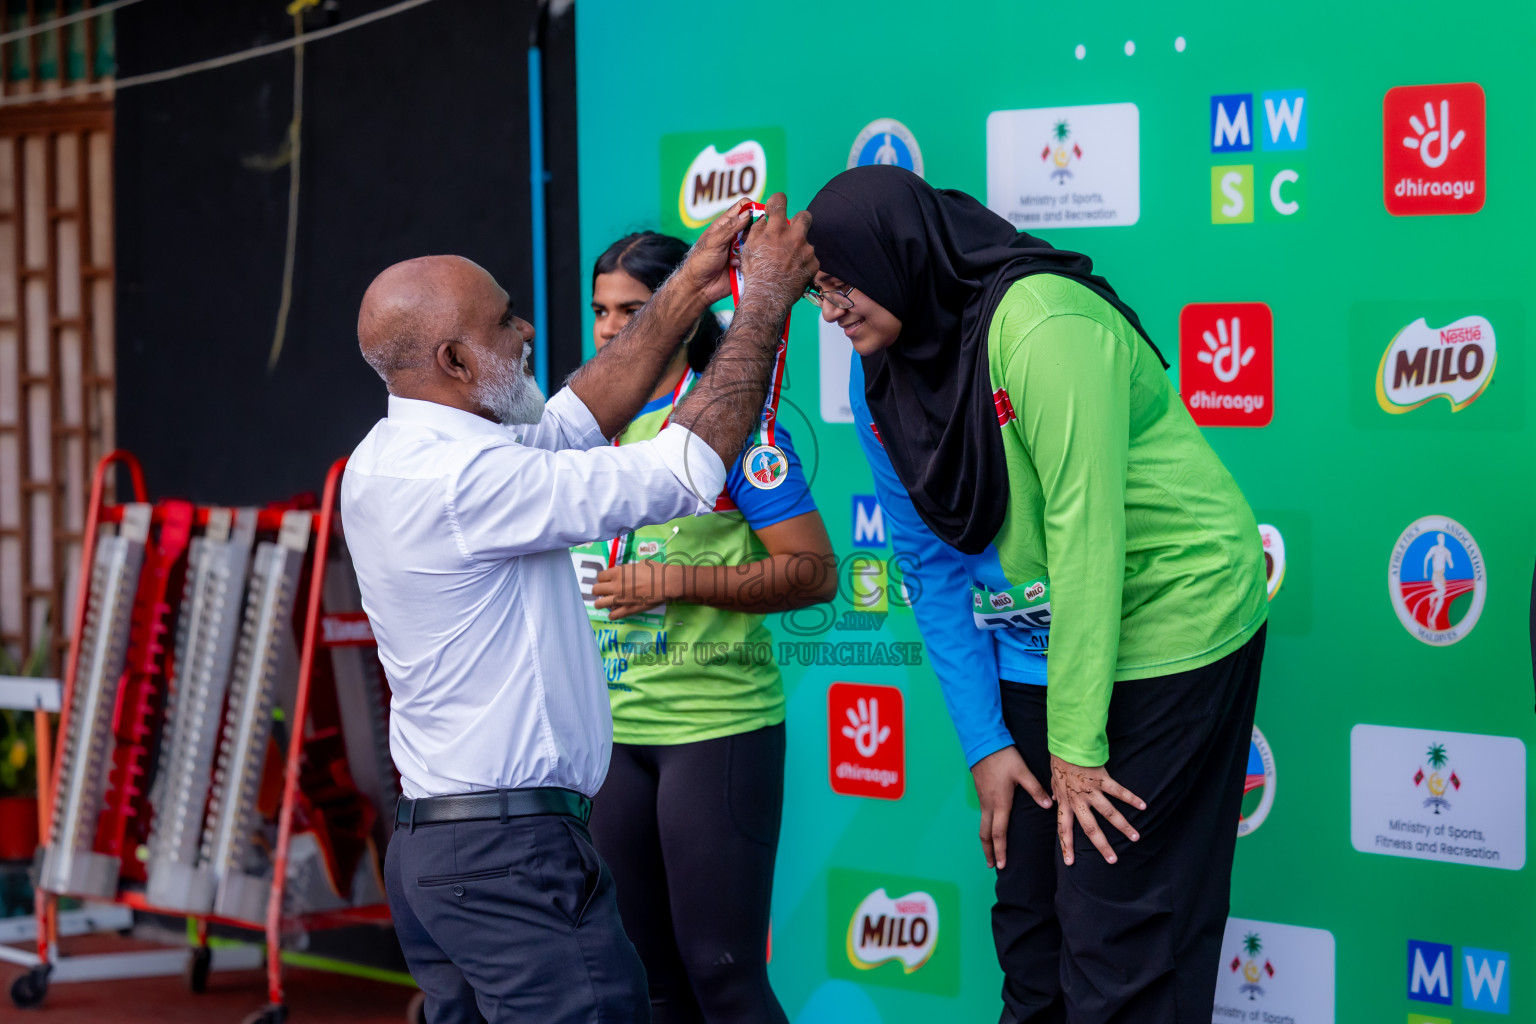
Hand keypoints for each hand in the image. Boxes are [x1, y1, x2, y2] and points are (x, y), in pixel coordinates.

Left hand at [593, 560, 674, 619]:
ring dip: (600, 603)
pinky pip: (613, 615)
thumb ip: (630, 569)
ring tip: (604, 603)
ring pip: (599, 604)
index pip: (600, 576)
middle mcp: (615, 586)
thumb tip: (629, 571)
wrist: (666, 583)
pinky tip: (614, 613)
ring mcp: (620, 599)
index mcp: (618, 572)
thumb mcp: (640, 564)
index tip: (607, 580)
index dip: (603, 578)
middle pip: (595, 590)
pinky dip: (612, 615)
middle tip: (604, 591)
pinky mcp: (628, 610)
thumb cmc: (656, 570)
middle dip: (598, 590)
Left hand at [678, 199, 753, 304]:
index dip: (752, 207)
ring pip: (757, 241)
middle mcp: (736, 235)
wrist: (700, 287)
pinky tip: (739, 266)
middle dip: (757, 229)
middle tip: (750, 239)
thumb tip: (747, 213)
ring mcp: (742, 249)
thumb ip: (730, 228)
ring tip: (738, 256)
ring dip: (752, 247)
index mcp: (726, 225)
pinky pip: (756, 257)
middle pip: (754, 224)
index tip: (760, 214)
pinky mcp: (746, 263)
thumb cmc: (700, 261)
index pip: (742, 207)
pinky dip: (752, 260)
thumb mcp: (714, 242)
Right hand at [736, 192, 817, 313]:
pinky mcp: (813, 264)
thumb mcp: (748, 247)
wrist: (767, 297)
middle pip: (804, 216)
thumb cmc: (754, 273)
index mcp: (776, 229)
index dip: (777, 201)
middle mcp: (794, 237)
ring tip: (788, 260)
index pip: (780, 201)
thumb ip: (757, 229)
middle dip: (798, 220)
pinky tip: (794, 270)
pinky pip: (811, 257)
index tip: (776, 207)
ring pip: (806, 240)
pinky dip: (804, 262)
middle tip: (791, 230)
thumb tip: (764, 219)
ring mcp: (806, 250)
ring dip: (799, 246)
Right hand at [971, 746, 1051, 869]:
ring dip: (986, 840)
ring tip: (990, 852)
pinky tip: (991, 828)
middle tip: (993, 865)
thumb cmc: (1004, 758)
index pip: (999, 833)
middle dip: (989, 851)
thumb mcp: (1023, 772)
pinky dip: (985, 828)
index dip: (1000, 850)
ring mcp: (982, 799)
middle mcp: (989, 805)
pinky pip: (982, 816)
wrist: (983, 743)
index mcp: (1000, 803)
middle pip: (985, 834)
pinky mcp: (980, 793)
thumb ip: (1036, 789)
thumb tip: (1049, 805)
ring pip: (982, 825)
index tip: (1001, 864)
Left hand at [1049, 753, 1145, 865]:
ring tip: (1136, 837)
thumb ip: (1054, 792)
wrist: (1067, 743)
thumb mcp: (1053, 778)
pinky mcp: (1102, 779)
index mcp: (1065, 802)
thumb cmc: (1060, 761)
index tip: (1070, 862)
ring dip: (1124, 826)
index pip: (1064, 828)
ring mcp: (1091, 791)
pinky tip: (1143, 806)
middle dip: (1102, 845)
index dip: (1066, 845)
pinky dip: (1131, 798)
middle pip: (1090, 828)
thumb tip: (1053, 800)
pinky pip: (1119, 791)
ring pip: (1109, 813)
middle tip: (1113, 860)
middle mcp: (1078, 800)